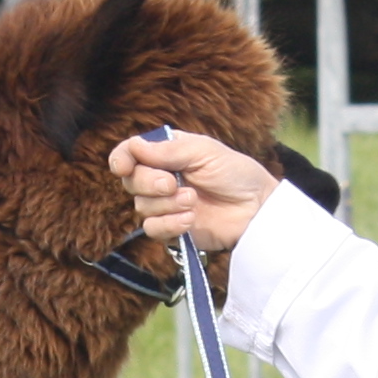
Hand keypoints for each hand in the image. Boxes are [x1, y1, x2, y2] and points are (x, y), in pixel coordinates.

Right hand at [107, 127, 277, 254]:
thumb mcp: (204, 151)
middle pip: (132, 182)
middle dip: (149, 183)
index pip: (130, 154)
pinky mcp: (172, 230)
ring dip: (166, 205)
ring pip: (141, 207)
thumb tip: (134, 147)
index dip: (121, 159)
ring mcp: (165, 206)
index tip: (124, 166)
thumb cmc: (235, 173)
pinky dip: (170, 224)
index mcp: (166, 154)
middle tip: (173, 183)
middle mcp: (161, 178)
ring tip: (193, 201)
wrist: (256, 209)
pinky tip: (191, 219)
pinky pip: (153, 229)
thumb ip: (168, 150)